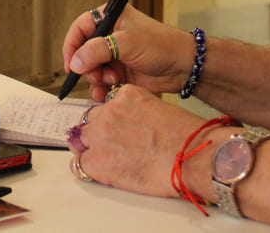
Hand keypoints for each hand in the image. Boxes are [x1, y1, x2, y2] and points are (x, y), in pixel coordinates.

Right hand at [61, 6, 196, 101]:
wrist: (183, 67)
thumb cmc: (161, 45)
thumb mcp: (126, 44)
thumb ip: (97, 51)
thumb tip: (74, 62)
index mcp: (110, 18)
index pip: (81, 28)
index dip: (72, 45)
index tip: (70, 63)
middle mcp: (110, 35)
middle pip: (83, 51)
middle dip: (86, 66)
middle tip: (95, 75)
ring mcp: (114, 54)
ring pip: (91, 69)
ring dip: (95, 78)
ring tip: (110, 81)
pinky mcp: (120, 72)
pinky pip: (101, 81)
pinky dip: (100, 88)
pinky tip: (104, 92)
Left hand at [73, 85, 230, 197]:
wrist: (191, 158)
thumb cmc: (186, 138)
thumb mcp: (160, 109)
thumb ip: (139, 112)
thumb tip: (134, 125)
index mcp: (126, 95)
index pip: (106, 105)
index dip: (112, 121)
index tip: (118, 130)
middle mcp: (109, 111)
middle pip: (90, 121)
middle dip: (99, 134)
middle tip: (114, 148)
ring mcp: (100, 135)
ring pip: (81, 140)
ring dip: (91, 149)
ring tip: (108, 161)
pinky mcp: (96, 161)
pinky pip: (79, 164)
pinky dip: (88, 169)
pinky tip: (101, 173)